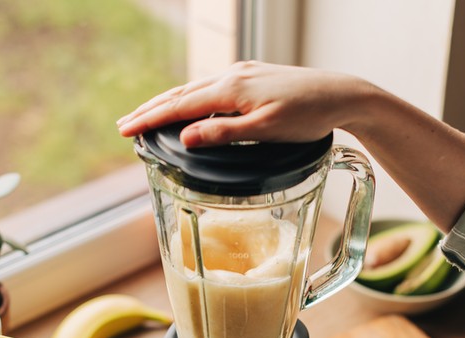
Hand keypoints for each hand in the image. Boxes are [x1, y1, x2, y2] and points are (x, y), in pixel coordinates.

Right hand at [117, 61, 378, 146]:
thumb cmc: (309, 115)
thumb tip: (185, 136)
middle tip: (123, 124)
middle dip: (150, 109)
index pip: (180, 105)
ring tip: (146, 115)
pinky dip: (190, 98)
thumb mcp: (267, 130)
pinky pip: (211, 87)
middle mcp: (232, 77)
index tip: (125, 130)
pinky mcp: (252, 77)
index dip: (150, 119)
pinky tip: (189, 106)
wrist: (341, 94)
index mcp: (231, 90)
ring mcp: (242, 74)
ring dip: (168, 103)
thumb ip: (225, 133)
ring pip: (195, 89)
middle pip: (181, 93)